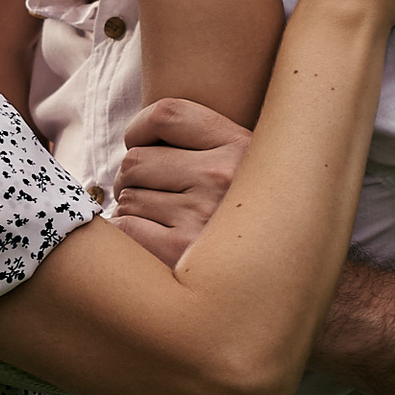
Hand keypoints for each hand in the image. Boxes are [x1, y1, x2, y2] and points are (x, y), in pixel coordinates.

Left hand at [111, 99, 252, 269]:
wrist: (268, 280)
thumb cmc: (251, 223)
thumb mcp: (248, 172)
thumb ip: (208, 147)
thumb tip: (137, 142)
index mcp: (239, 146)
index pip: (166, 114)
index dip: (139, 129)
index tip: (141, 145)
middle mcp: (222, 176)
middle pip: (136, 160)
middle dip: (130, 180)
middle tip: (146, 196)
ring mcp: (201, 215)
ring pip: (128, 198)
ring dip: (131, 212)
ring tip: (158, 225)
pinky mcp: (179, 252)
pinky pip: (125, 228)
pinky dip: (126, 237)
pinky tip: (149, 244)